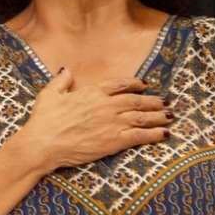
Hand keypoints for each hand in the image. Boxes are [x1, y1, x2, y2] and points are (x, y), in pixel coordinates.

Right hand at [18, 69, 171, 169]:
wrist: (44, 144)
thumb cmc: (43, 120)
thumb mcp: (48, 95)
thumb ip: (61, 81)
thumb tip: (66, 71)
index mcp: (92, 93)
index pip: (120, 85)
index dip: (135, 84)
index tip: (145, 84)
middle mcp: (107, 106)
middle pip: (137, 101)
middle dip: (153, 101)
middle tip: (166, 102)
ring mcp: (113, 123)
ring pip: (142, 117)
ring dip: (158, 116)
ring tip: (170, 116)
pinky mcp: (115, 141)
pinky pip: (140, 136)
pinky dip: (155, 134)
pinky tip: (165, 133)